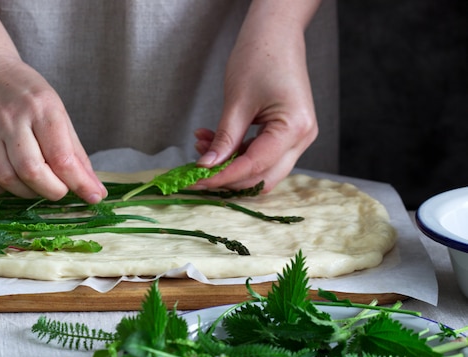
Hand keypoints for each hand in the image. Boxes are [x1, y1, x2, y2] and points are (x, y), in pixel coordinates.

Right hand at [0, 55, 106, 202]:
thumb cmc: (25, 95)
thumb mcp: (57, 112)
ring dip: (27, 192)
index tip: (92, 196)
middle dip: (53, 190)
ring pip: (6, 179)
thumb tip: (94, 190)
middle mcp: (11, 120)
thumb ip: (75, 152)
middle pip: (32, 171)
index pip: (61, 156)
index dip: (79, 183)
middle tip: (59, 189)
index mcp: (42, 108)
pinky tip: (8, 181)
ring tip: (36, 184)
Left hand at [194, 1, 319, 192]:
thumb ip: (224, 139)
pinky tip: (212, 140)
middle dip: (228, 178)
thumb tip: (208, 167)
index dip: (224, 177)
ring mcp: (297, 138)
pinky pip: (260, 155)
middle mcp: (302, 138)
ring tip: (200, 147)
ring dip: (230, 165)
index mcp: (294, 128)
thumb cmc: (260, 57)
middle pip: (262, 176)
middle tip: (196, 173)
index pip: (255, 166)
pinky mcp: (286, 134)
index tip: (197, 179)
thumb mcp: (237, 102)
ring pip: (261, 169)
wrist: (275, 34)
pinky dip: (236, 153)